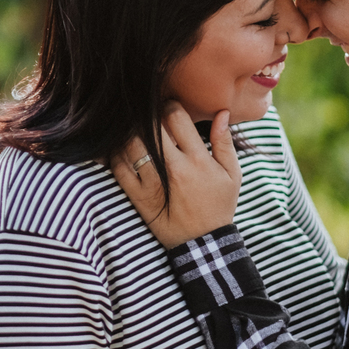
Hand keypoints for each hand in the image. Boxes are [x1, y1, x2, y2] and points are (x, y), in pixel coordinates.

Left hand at [111, 104, 241, 248]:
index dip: (169, 105)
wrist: (204, 243)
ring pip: (130, 144)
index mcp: (197, 159)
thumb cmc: (219, 205)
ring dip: (131, 132)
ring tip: (136, 131)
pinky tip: (123, 150)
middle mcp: (173, 168)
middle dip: (148, 115)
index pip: (175, 117)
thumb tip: (221, 112)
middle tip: (149, 116)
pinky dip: (116, 154)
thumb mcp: (232, 174)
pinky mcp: (138, 197)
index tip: (169, 107)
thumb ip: (224, 142)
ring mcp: (153, 183)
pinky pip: (118, 168)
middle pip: (149, 126)